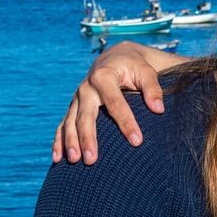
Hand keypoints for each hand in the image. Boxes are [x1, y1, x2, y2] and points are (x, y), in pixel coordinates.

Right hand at [52, 42, 164, 163]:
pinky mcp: (74, 106)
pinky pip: (63, 124)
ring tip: (76, 160)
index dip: (126, 122)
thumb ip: (152, 88)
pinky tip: (57, 158)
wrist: (116, 56)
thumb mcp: (146, 71)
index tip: (137, 141)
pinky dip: (59, 140)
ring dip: (71, 142)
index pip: (115, 103)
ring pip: (70, 121)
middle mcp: (86, 87)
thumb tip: (158, 109)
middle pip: (85, 116)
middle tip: (92, 160)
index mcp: (104, 76)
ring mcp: (78, 98)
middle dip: (87, 138)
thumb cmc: (135, 66)